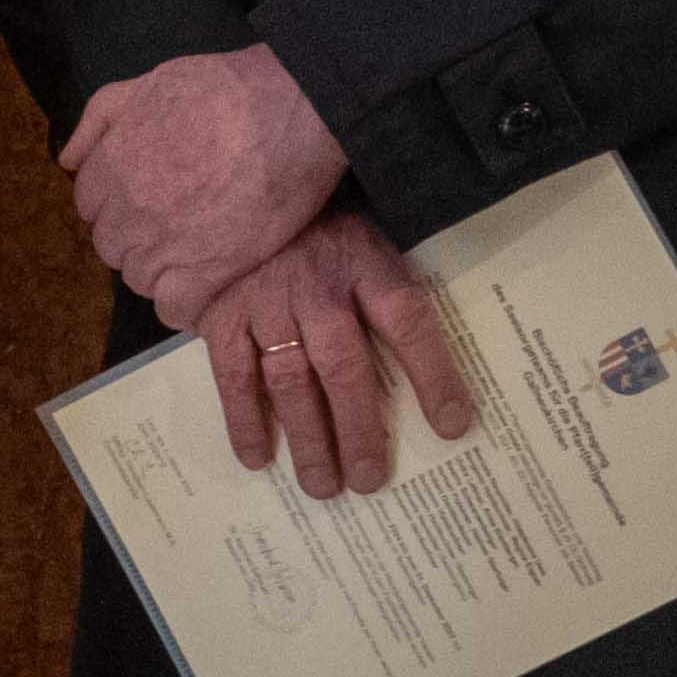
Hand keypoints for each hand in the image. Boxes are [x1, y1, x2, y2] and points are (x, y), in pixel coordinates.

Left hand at [60, 44, 348, 332]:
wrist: (293, 108)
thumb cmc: (226, 89)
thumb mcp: (147, 83)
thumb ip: (100, 119)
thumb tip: (68, 160)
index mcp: (110, 167)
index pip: (91, 206)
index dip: (121, 205)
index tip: (150, 203)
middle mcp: (127, 209)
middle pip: (112, 244)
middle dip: (137, 237)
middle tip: (179, 226)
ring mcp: (163, 243)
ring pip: (139, 277)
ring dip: (161, 270)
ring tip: (197, 252)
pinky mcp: (206, 271)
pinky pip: (174, 307)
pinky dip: (184, 305)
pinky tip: (203, 289)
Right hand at [194, 210, 482, 499]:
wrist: (230, 190)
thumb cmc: (313, 221)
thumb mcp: (364, 231)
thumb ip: (386, 280)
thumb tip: (428, 349)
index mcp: (362, 263)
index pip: (407, 323)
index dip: (433, 376)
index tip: (454, 426)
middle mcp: (316, 289)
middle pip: (346, 368)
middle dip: (359, 430)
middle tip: (369, 480)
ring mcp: (265, 305)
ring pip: (292, 381)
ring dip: (308, 438)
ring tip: (324, 487)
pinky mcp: (222, 317)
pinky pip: (234, 376)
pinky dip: (244, 420)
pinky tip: (258, 458)